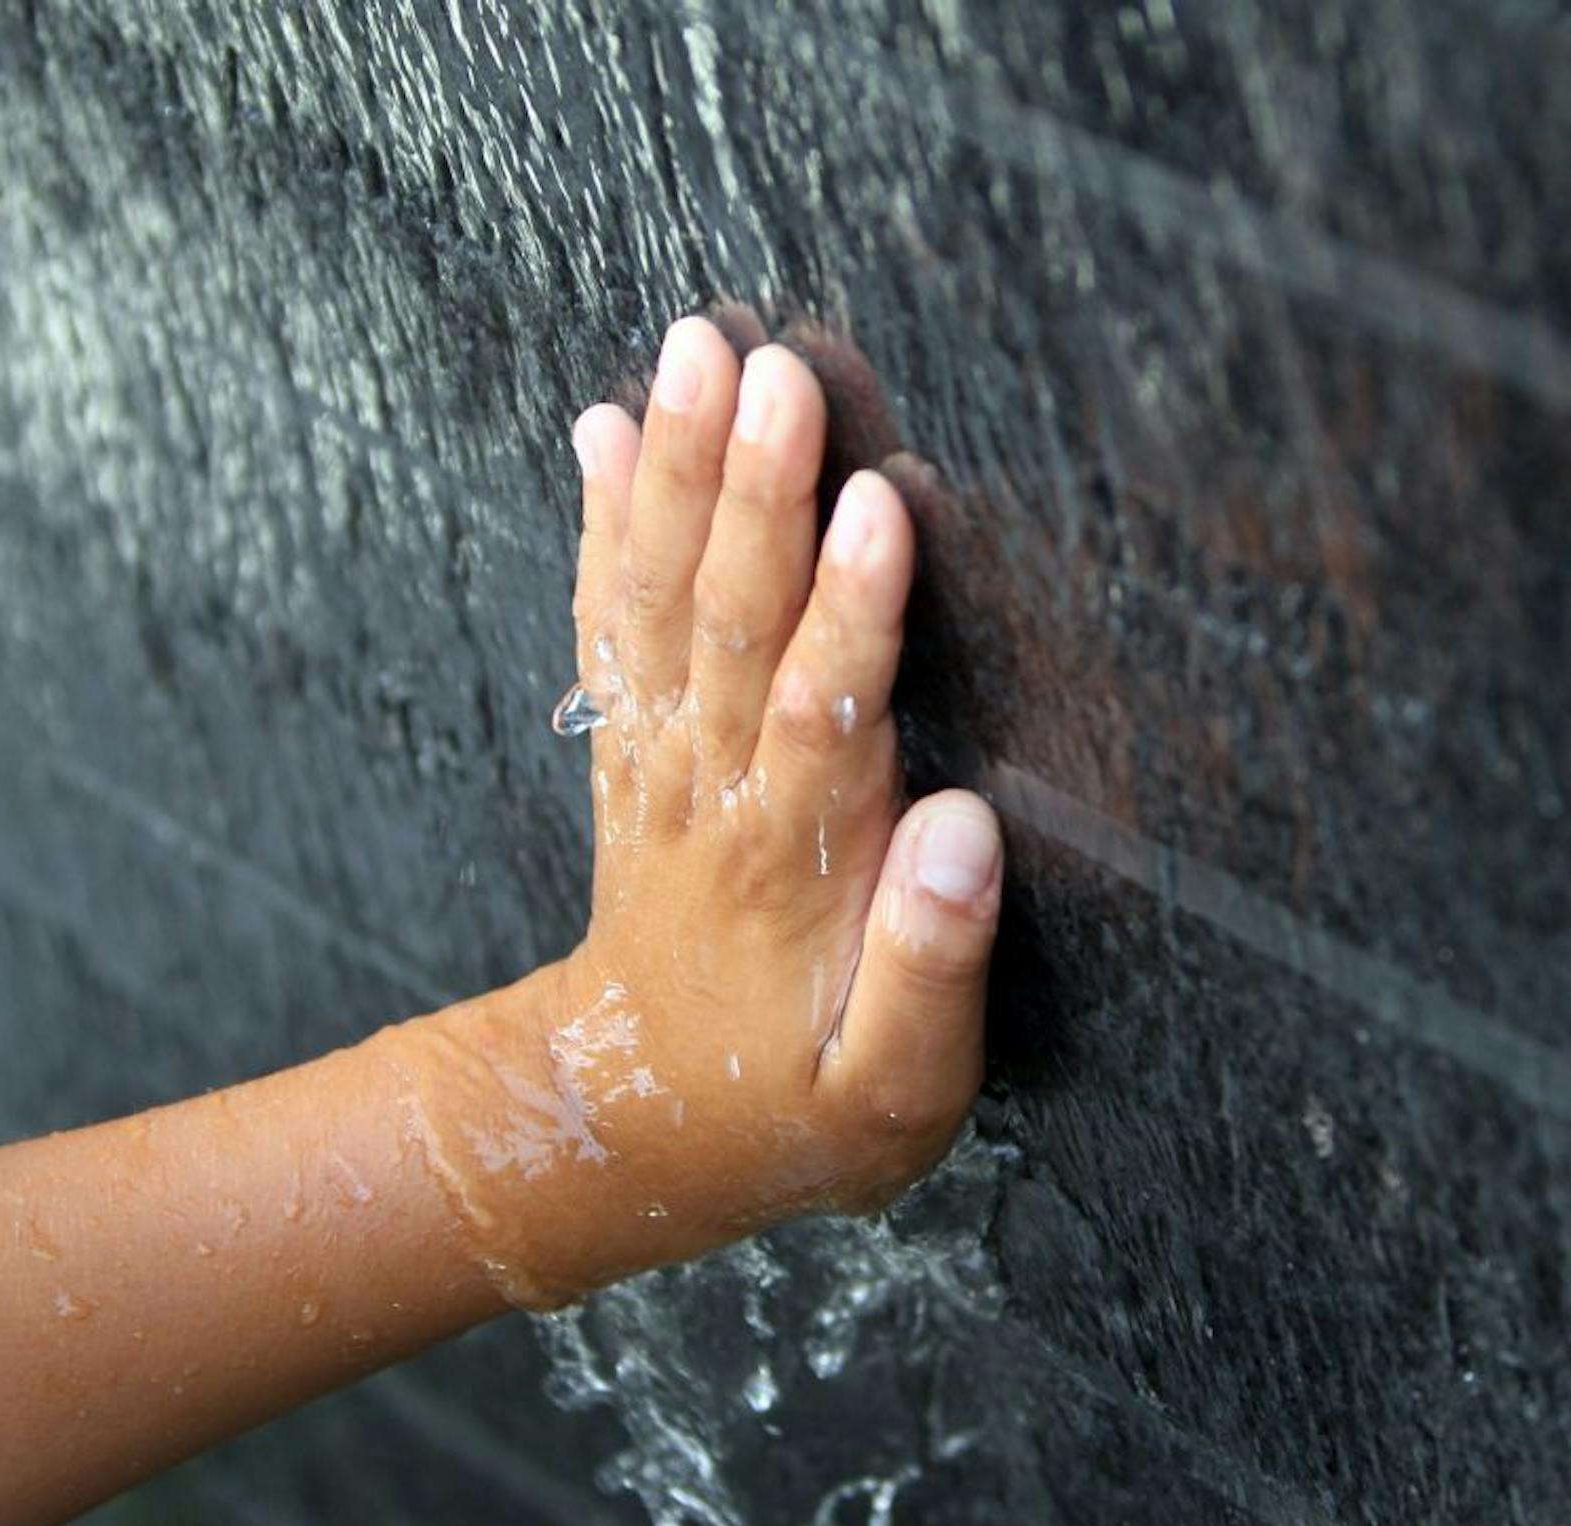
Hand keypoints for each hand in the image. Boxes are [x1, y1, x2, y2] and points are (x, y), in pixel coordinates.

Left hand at [447, 317, 1004, 1301]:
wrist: (630, 1129)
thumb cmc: (792, 1113)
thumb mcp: (894, 1096)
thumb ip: (933, 969)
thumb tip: (967, 826)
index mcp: (794, 872)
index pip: (823, 721)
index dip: (851, 615)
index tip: (874, 503)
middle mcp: (714, 799)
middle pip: (730, 635)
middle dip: (753, 497)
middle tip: (772, 371)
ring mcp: (658, 769)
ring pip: (662, 609)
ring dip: (677, 478)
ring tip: (694, 350)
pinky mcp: (631, 754)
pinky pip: (609, 631)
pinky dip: (603, 530)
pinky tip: (604, 431)